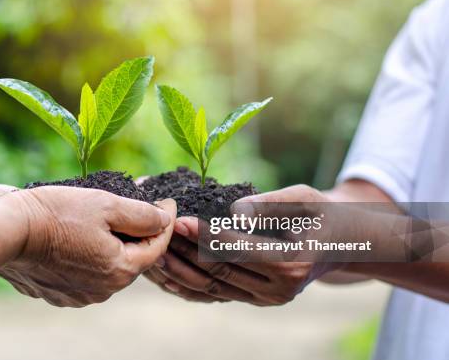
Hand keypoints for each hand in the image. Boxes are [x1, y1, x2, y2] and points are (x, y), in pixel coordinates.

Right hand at [0, 186, 175, 306]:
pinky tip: (81, 236)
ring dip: (114, 244)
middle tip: (140, 206)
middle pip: (133, 258)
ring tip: (109, 219)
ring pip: (109, 266)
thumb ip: (141, 215)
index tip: (168, 202)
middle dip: (139, 232)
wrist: (6, 233)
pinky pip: (86, 273)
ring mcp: (80, 295)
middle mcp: (104, 290)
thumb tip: (164, 220)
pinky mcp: (60, 293)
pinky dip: (91, 254)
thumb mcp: (106, 205)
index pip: (156, 246)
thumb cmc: (57, 214)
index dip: (165, 221)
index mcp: (120, 270)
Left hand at [146, 185, 343, 305]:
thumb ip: (270, 205)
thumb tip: (235, 212)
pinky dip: (192, 287)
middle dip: (185, 252)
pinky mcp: (257, 299)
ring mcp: (266, 299)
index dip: (205, 236)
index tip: (180, 220)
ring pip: (213, 288)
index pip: (236, 250)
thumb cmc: (321, 214)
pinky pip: (218, 295)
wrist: (342, 243)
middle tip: (159, 234)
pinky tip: (169, 276)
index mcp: (289, 264)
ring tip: (155, 253)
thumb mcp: (303, 198)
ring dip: (181, 272)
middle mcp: (277, 289)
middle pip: (219, 271)